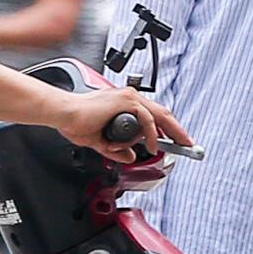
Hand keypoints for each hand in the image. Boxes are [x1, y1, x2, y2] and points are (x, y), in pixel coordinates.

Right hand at [55, 87, 193, 162]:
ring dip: (168, 133)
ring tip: (174, 147)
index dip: (168, 129)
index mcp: (123, 104)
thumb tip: (131, 156)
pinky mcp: (126, 101)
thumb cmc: (76, 122)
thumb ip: (117, 149)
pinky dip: (152, 133)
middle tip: (189, 144)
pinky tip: (151, 145)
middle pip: (162, 113)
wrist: (63, 115)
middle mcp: (128, 97)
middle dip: (178, 130)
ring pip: (159, 114)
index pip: (152, 115)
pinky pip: (147, 119)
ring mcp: (128, 98)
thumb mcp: (102, 142)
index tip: (178, 141)